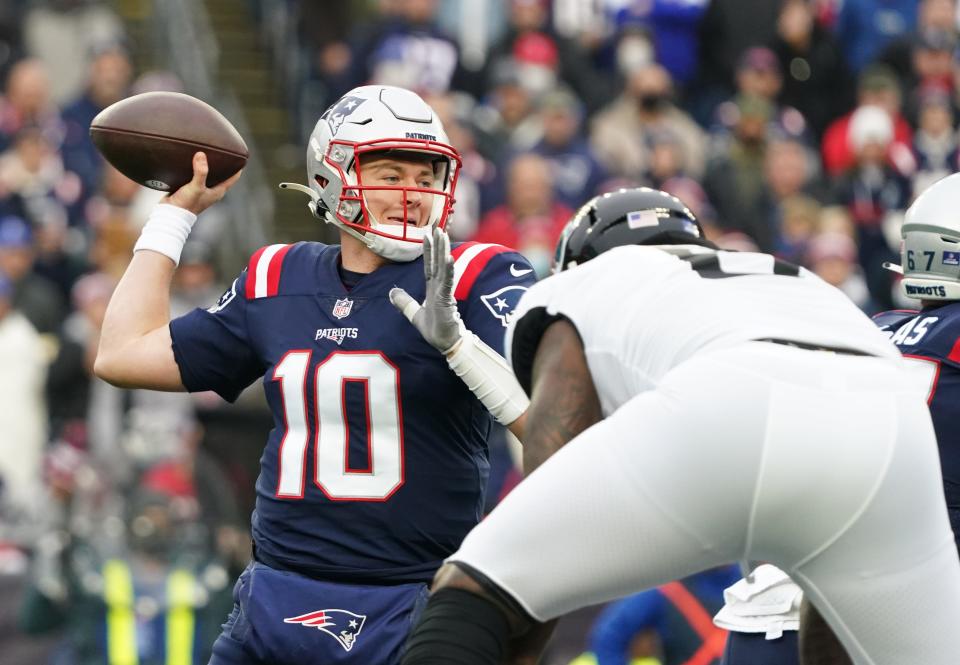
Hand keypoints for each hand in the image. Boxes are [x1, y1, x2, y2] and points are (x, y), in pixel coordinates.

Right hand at [165, 151, 241, 214]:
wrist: (171, 213)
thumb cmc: (187, 204)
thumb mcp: (196, 187)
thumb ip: (200, 172)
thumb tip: (201, 154)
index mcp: (219, 191)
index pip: (233, 177)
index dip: (238, 167)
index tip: (240, 156)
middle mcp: (212, 190)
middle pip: (223, 175)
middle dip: (223, 164)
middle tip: (223, 150)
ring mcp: (202, 190)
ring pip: (210, 174)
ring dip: (209, 165)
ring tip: (209, 152)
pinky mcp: (192, 188)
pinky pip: (198, 175)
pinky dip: (198, 168)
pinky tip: (193, 160)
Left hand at [389, 225, 463, 353]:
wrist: (446, 343)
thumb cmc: (435, 329)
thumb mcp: (414, 314)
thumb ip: (404, 302)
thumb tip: (391, 291)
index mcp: (432, 288)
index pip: (430, 265)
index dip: (428, 250)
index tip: (427, 235)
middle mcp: (439, 287)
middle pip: (438, 261)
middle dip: (437, 244)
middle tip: (438, 226)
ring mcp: (444, 292)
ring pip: (443, 267)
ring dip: (443, 251)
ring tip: (443, 236)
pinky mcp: (447, 299)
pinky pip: (447, 282)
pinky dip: (448, 270)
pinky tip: (449, 258)